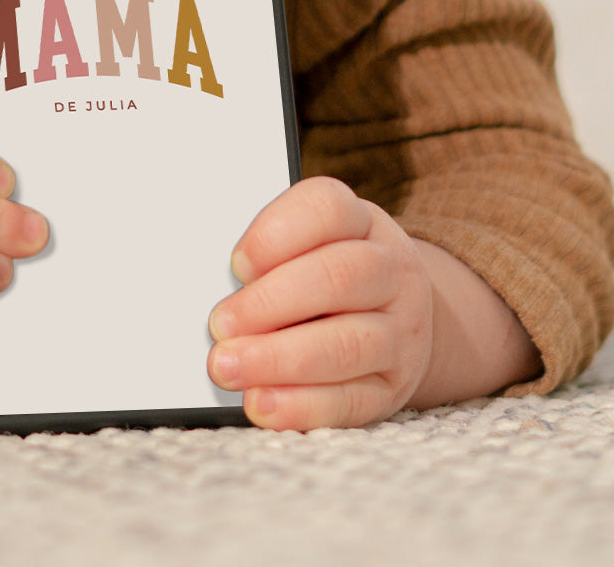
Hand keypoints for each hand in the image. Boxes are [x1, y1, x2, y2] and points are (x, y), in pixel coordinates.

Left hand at [206, 176, 432, 430]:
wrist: (399, 316)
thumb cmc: (330, 273)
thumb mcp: (309, 245)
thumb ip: (268, 258)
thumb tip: (213, 287)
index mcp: (360, 222)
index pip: (327, 209)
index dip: (276, 234)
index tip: (236, 263)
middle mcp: (390, 270)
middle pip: (337, 278)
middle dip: (269, 303)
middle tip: (219, 324)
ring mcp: (400, 330)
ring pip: (345, 344)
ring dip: (278, 359)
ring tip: (227, 367)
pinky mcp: (393, 385)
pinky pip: (351, 400)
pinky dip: (301, 405)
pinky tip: (260, 403)